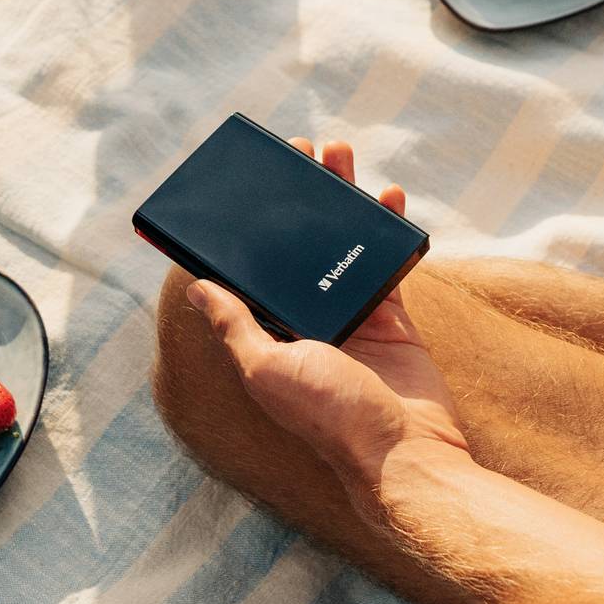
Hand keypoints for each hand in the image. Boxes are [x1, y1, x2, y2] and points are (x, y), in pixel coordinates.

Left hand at [182, 139, 470, 526]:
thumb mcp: (269, 369)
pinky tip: (388, 197)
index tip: (249, 184)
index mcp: (272, 334)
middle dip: (299, 197)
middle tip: (300, 151)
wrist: (406, 452)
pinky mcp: (393, 316)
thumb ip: (236, 325)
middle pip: (300, 246)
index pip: (253, 270)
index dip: (250, 227)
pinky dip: (388, 228)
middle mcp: (309, 321)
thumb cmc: (332, 418)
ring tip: (340, 154)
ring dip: (343, 198)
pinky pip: (387, 260)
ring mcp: (353, 316)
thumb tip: (197, 286)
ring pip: (343, 243)